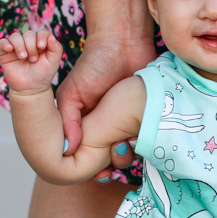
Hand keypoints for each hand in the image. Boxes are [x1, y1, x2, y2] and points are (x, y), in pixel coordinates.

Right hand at [0, 28, 64, 96]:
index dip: (42, 36)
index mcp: (41, 43)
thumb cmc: (42, 75)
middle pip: (29, 34)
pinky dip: (5, 44)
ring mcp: (16, 47)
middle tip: (33, 59)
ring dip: (20, 45)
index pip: (42, 32)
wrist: (30, 89)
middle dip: (31, 46)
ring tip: (23, 57)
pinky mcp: (5, 53)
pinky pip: (2, 43)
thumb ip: (56, 48)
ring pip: (15, 36)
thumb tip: (51, 36)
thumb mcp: (53, 63)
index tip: (41, 47)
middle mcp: (28, 43)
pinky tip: (10, 49)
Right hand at [56, 37, 154, 170]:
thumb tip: (68, 151)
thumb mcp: (73, 92)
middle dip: (112, 165)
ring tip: (126, 143)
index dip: (91, 169)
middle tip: (113, 161)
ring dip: (129, 156)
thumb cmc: (94, 65)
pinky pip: (147, 139)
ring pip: (130, 153)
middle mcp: (107, 128)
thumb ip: (69, 121)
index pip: (87, 157)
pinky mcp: (145, 118)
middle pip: (110, 160)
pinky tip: (142, 137)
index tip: (97, 173)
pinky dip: (146, 143)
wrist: (124, 43)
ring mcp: (127, 123)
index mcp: (86, 126)